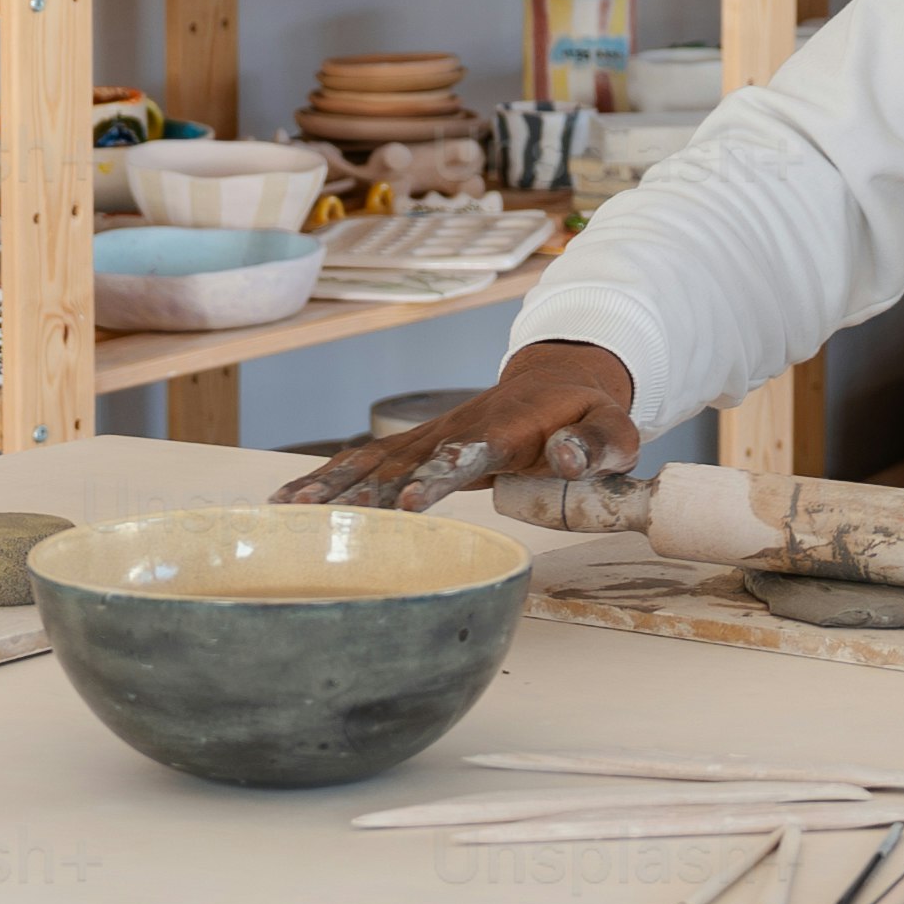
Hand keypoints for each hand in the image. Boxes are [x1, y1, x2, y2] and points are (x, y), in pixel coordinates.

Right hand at [280, 341, 645, 511]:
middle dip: (363, 490)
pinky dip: (326, 480)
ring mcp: (429, 436)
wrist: (558, 383)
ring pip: (373, 460)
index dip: (436, 476)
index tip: (406, 503)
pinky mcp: (414, 445)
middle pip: (403, 461)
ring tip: (292, 514)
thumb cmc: (587, 415)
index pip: (467, 453)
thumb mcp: (614, 428)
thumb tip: (566, 458)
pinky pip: (364, 461)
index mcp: (506, 427)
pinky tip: (288, 504)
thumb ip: (599, 444)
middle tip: (324, 520)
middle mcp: (457, 429)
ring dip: (333, 485)